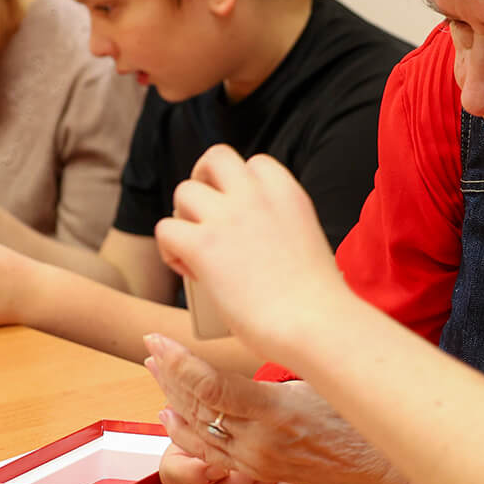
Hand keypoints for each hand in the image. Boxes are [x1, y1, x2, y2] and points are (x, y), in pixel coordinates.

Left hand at [143, 332, 409, 483]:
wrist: (376, 470)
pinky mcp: (255, 472)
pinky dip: (184, 430)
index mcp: (277, 412)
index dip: (179, 362)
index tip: (158, 339)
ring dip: (171, 398)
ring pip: (196, 430)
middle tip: (151, 345)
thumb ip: (278, 374)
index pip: (211, 388)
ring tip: (155, 370)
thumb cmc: (359, 420)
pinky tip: (171, 414)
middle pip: (195, 407)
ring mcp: (254, 461)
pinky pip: (208, 451)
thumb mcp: (322, 384)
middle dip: (168, 373)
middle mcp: (258, 442)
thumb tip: (253, 340)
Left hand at [152, 146, 351, 361]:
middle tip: (203, 215)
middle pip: (216, 158)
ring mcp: (228, 217)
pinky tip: (190, 272)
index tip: (241, 216)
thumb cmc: (317, 304)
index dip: (240, 186)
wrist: (315, 325)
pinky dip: (171, 251)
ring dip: (183, 219)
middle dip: (203, 179)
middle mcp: (258, 196)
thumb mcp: (307, 245)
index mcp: (289, 195)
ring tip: (196, 252)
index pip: (255, 164)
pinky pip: (166, 229)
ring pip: (183, 191)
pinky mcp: (203, 245)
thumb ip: (280, 230)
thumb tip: (253, 247)